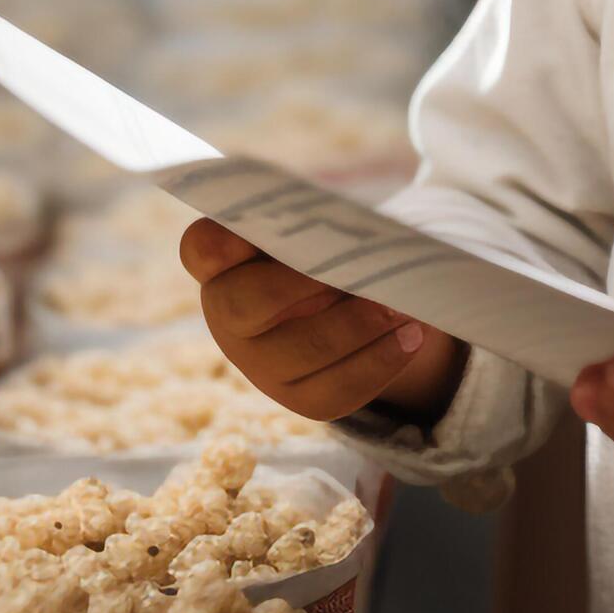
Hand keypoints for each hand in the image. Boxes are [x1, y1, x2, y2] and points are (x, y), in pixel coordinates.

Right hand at [182, 220, 465, 422]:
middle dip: (302, 286)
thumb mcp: (322, 220)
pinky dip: (379, 362)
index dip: (220, 240)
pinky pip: (335, 390)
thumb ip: (319, 215)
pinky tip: (411, 337)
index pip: (202, 247)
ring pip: (299, 352)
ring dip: (357, 327)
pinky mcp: (299, 397)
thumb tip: (346, 218)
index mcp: (223, 260)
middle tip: (358, 271)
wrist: (359, 296)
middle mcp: (226, 314)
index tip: (249, 229)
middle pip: (245, 303)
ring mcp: (257, 363)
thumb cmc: (332, 244)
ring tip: (402, 306)